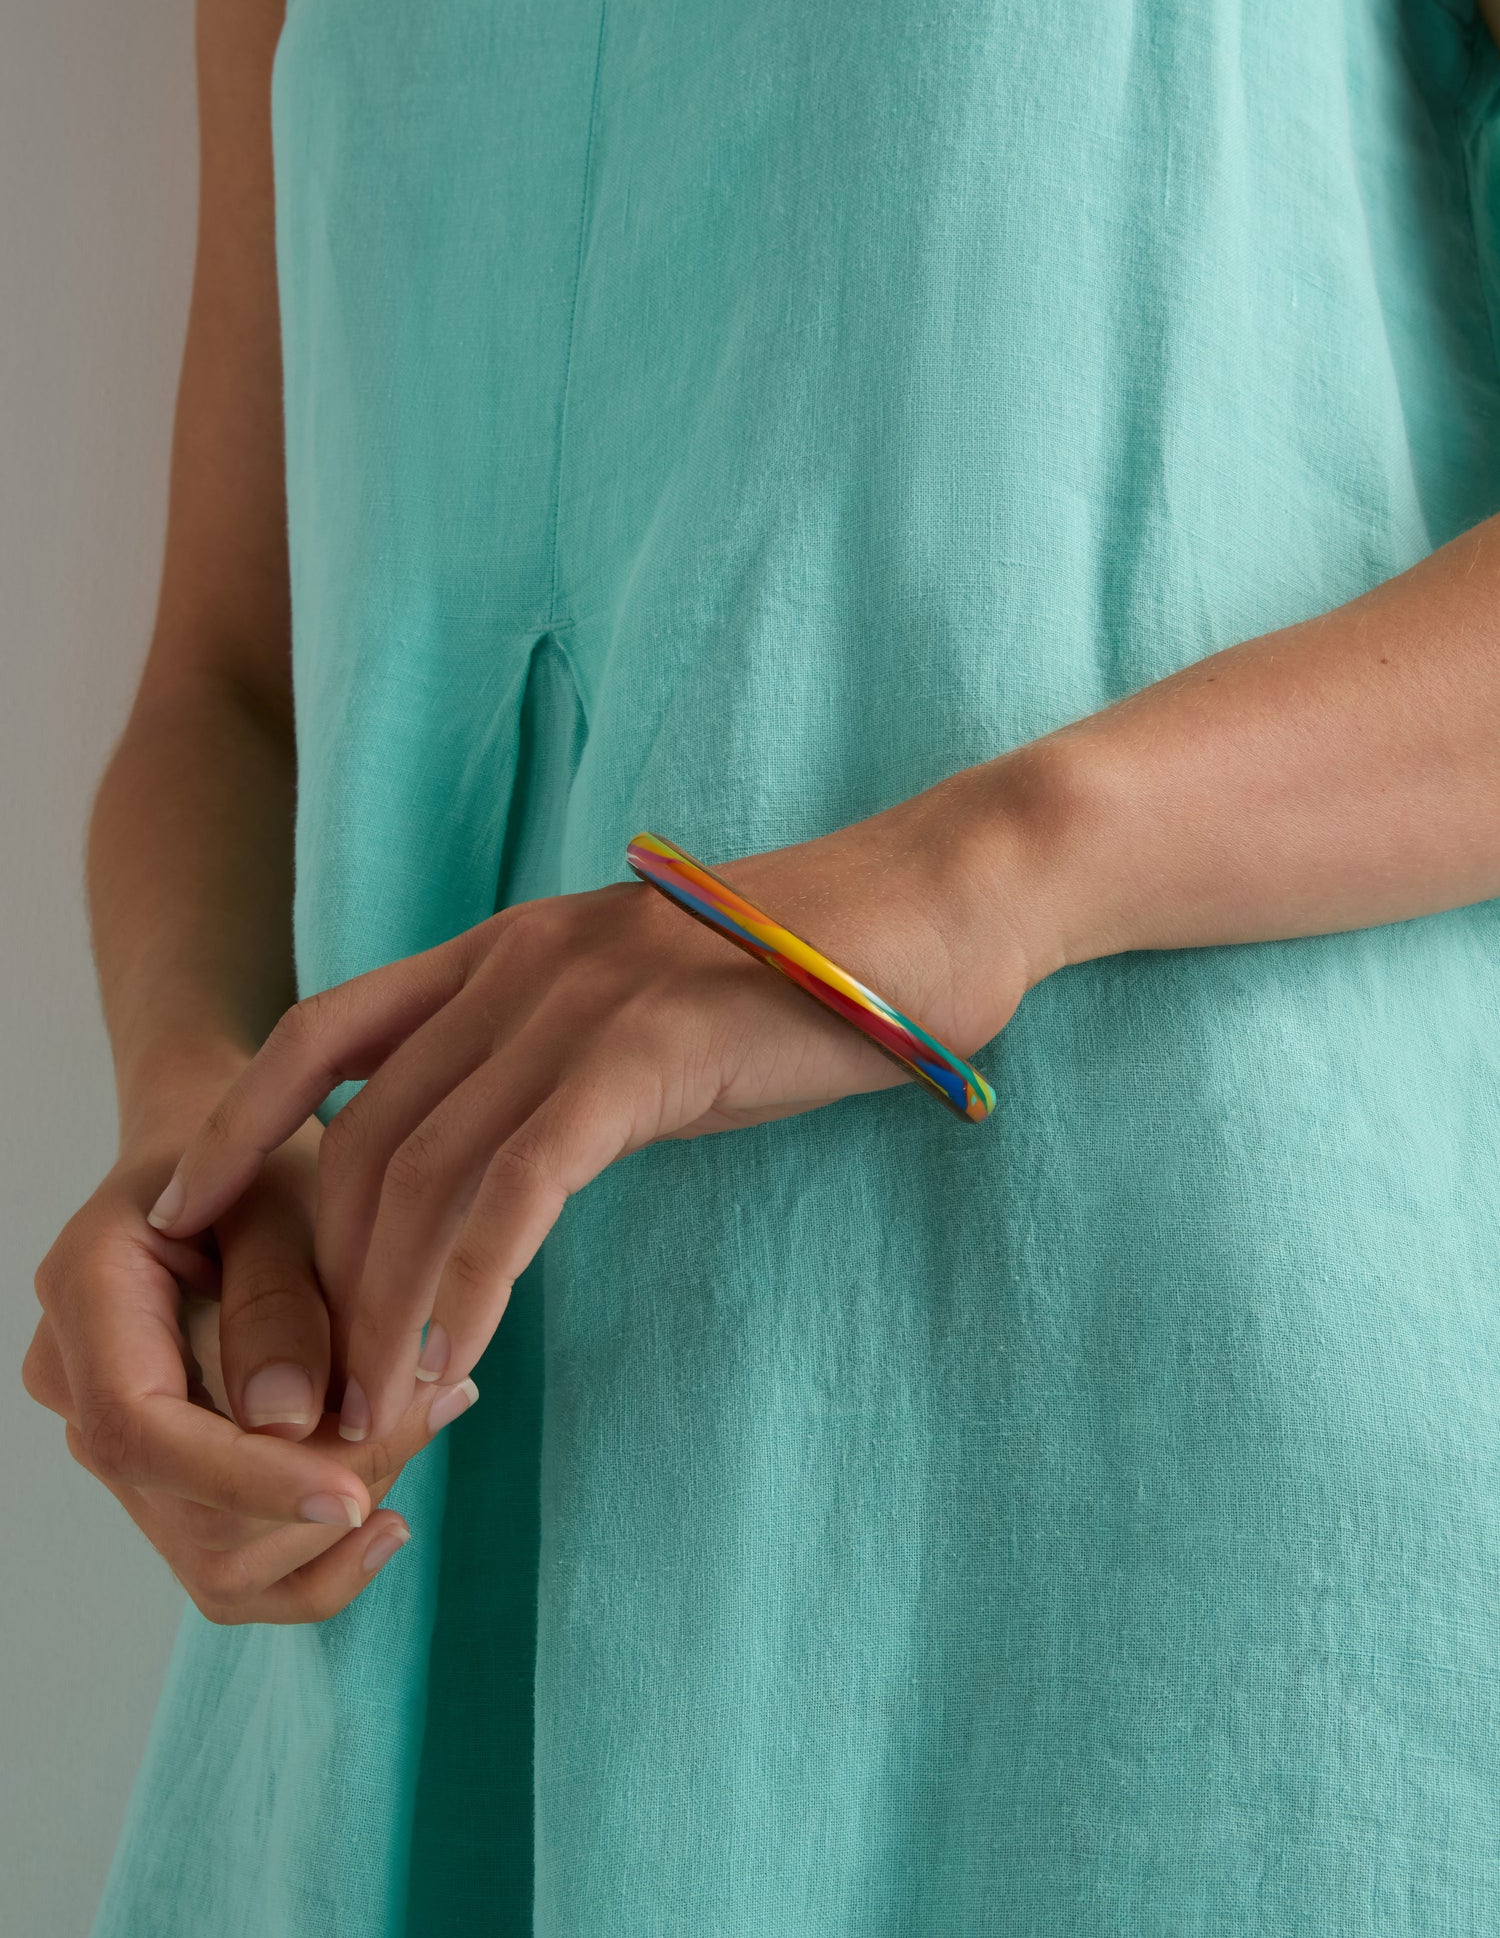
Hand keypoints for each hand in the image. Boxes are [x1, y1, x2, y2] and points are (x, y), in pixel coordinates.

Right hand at [23, 1120, 476, 1622]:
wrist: (232, 1158)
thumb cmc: (265, 1159)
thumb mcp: (289, 1195)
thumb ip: (281, 1298)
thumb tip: (290, 1421)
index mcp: (88, 1291)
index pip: (140, 1429)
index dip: (247, 1479)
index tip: (357, 1496)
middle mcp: (74, 1380)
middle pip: (185, 1509)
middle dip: (320, 1489)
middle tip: (441, 1402)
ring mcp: (110, 1440)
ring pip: (214, 1556)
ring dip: (330, 1524)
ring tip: (429, 1418)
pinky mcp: (159, 1478)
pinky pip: (224, 1563)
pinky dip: (311, 1561)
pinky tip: (386, 1517)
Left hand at [147, 782, 1044, 1444]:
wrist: (939, 910)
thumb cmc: (812, 977)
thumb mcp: (656, 1010)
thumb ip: (568, 1064)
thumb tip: (511, 1166)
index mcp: (509, 946)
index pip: (324, 1031)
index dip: (245, 1123)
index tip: (191, 1211)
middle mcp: (521, 960)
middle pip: (368, 1133)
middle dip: (324, 1273)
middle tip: (316, 1389)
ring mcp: (579, 996)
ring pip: (429, 1172)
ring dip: (385, 1309)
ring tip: (374, 1417)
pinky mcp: (642, 1049)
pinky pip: (518, 1192)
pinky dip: (468, 1289)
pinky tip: (453, 1366)